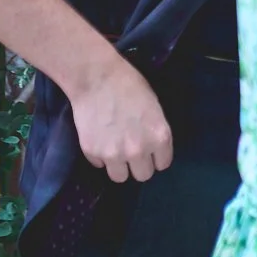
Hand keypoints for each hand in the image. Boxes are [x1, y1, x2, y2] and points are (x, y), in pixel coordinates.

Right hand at [69, 52, 173, 183]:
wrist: (97, 78)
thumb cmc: (130, 86)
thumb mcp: (154, 108)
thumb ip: (155, 132)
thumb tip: (153, 148)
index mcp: (159, 137)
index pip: (163, 164)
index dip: (156, 157)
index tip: (150, 150)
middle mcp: (139, 150)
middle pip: (143, 176)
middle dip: (139, 165)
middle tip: (132, 151)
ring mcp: (114, 154)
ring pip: (120, 177)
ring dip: (119, 166)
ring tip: (115, 149)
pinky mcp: (93, 153)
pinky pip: (100, 165)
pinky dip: (100, 156)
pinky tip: (100, 139)